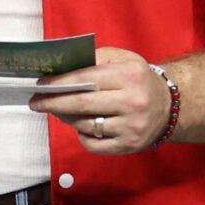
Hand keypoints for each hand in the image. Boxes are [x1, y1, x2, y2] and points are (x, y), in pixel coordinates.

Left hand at [29, 46, 169, 153]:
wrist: (169, 106)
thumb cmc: (137, 79)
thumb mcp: (122, 59)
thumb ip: (93, 59)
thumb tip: (59, 70)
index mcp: (129, 75)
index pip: (86, 78)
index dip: (59, 83)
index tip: (40, 86)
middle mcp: (133, 102)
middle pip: (82, 104)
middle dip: (53, 103)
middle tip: (35, 102)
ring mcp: (132, 126)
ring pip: (85, 125)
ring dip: (66, 118)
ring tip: (59, 110)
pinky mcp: (129, 145)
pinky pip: (93, 144)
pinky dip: (81, 135)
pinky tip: (81, 126)